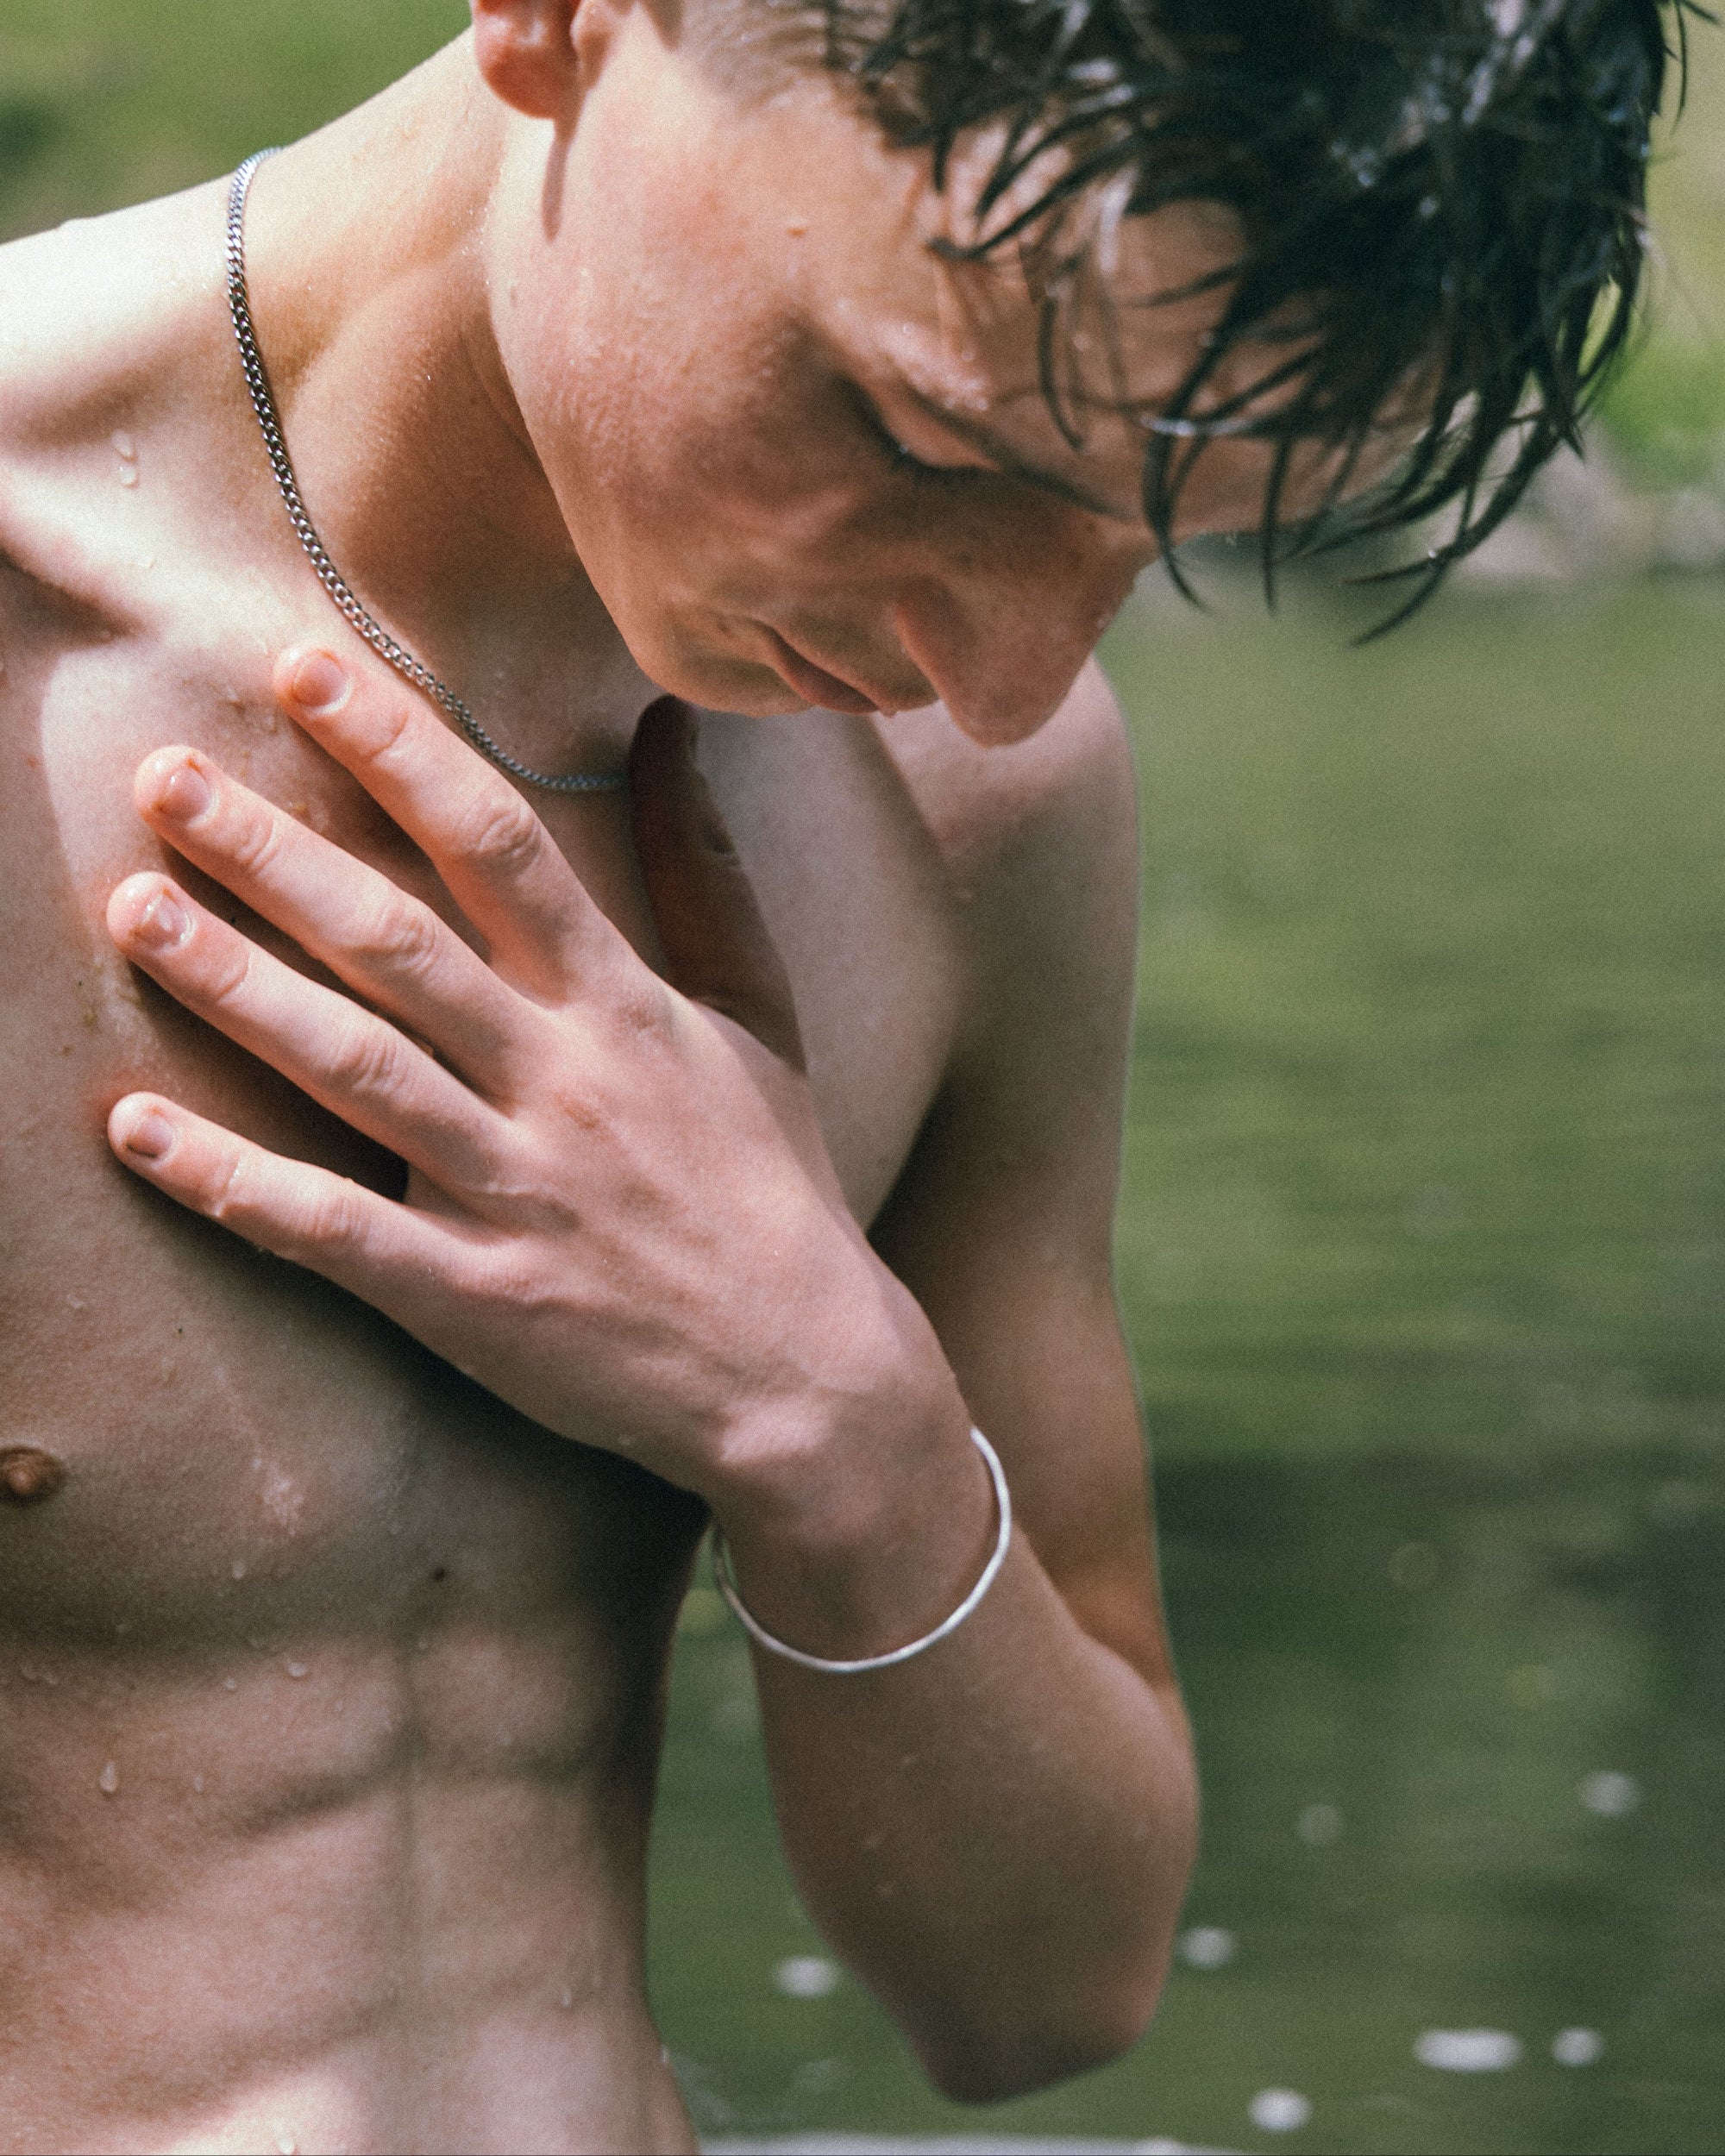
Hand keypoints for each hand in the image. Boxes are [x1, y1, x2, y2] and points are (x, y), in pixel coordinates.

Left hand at [104, 653, 961, 1515]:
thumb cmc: (771, 1182)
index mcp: (623, 1006)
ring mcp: (515, 1194)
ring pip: (358, 1072)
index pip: (501, 847)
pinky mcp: (474, 1299)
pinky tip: (135, 1131)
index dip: (399, 753)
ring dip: (237, 990)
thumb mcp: (758, 1017)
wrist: (805, 1376)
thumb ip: (705, 873)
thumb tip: (668, 731)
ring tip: (133, 911)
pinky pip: (337, 1234)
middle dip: (276, 854)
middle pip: (401, 947)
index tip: (302, 672)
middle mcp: (562, 1084)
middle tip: (161, 776)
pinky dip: (235, 1184)